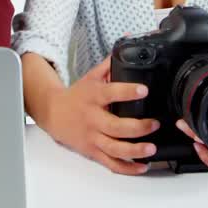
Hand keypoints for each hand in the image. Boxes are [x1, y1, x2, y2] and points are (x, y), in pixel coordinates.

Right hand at [42, 57, 160, 174]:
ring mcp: (93, 137)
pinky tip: (142, 166)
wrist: (53, 113)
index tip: (143, 89)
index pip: (111, 93)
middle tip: (155, 124)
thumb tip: (128, 39)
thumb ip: (111, 62)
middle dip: (138, 128)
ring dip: (134, 151)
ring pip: (114, 148)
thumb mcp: (92, 76)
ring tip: (151, 148)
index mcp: (94, 97)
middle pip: (116, 127)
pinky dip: (127, 168)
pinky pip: (111, 163)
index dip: (127, 91)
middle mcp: (93, 119)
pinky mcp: (93, 151)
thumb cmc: (77, 95)